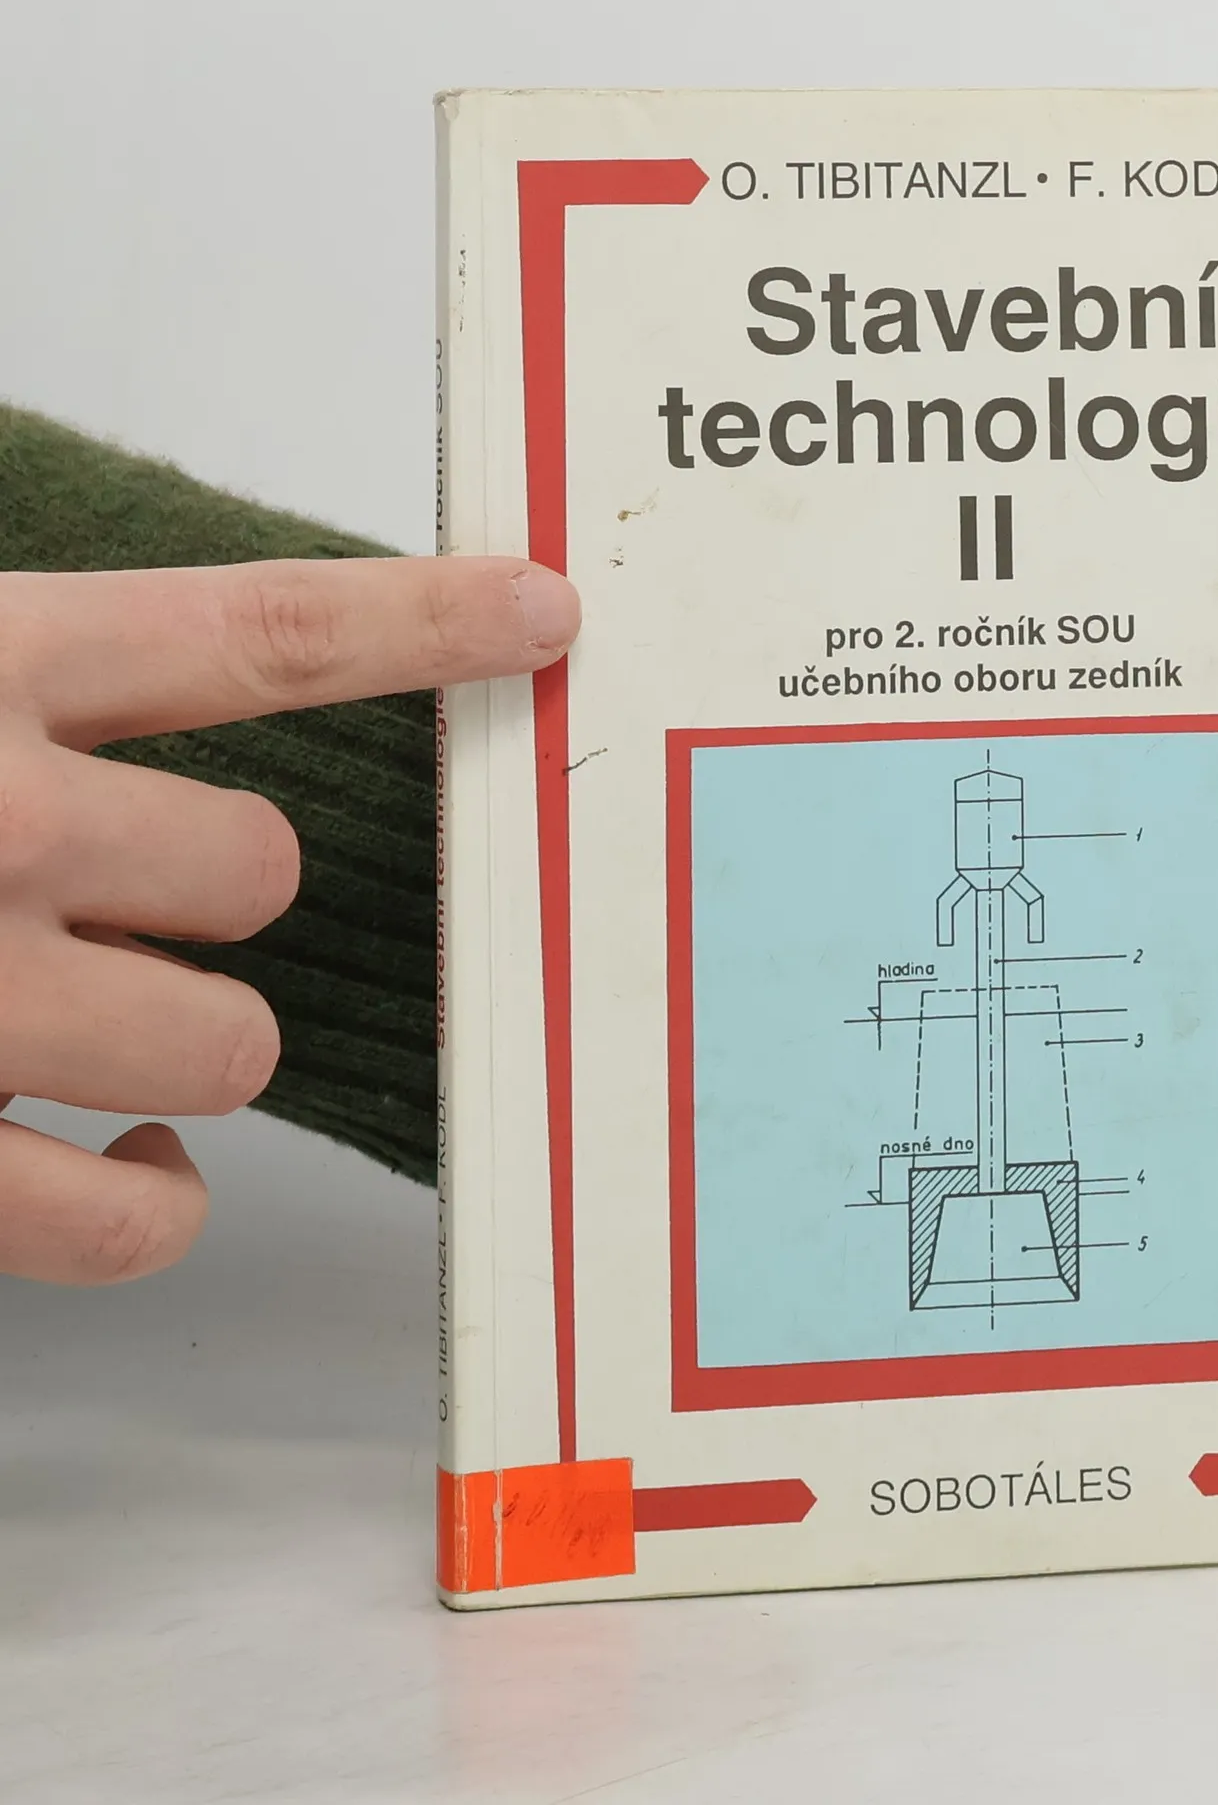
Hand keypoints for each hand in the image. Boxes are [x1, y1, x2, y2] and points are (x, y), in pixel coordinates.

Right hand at [0, 556, 579, 1282]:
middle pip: (262, 868)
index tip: (545, 614)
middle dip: (222, 889)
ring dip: (189, 1039)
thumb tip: (153, 685)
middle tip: (113, 886)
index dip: (424, 625)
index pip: (263, 632)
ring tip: (79, 1012)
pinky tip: (110, 1156)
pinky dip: (143, 1205)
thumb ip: (31, 675)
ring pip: (230, 1045)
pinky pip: (128, 1223)